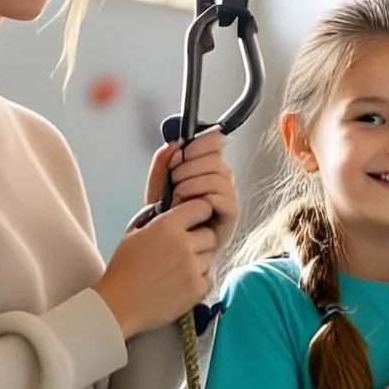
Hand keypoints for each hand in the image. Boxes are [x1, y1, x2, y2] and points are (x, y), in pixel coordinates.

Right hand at [94, 199, 218, 337]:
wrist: (118, 304)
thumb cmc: (123, 267)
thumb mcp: (135, 233)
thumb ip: (158, 220)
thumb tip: (175, 211)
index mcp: (168, 226)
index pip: (203, 207)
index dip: (200, 213)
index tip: (194, 220)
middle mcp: (185, 244)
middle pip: (210, 234)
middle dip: (200, 239)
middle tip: (185, 248)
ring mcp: (194, 268)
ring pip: (210, 257)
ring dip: (199, 260)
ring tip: (179, 268)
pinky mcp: (198, 289)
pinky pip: (207, 278)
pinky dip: (198, 280)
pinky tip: (180, 284)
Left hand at [139, 130, 239, 251]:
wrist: (166, 248)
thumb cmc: (166, 218)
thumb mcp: (157, 187)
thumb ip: (162, 164)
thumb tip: (173, 143)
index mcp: (206, 165)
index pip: (214, 140)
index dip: (195, 146)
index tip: (177, 158)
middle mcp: (221, 177)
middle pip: (214, 158)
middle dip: (187, 169)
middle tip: (174, 184)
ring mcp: (228, 195)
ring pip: (216, 177)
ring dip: (191, 186)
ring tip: (178, 200)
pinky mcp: (231, 214)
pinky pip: (223, 198)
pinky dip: (203, 200)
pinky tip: (191, 209)